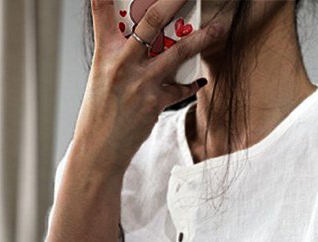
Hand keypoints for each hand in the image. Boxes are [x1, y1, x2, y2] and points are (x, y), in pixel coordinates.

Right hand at [74, 0, 222, 177]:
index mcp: (105, 52)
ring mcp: (141, 82)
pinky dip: (192, 83)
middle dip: (174, 0)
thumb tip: (144, 40)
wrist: (99, 150)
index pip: (102, 10)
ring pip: (178, 51)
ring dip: (202, 39)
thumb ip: (121, 54)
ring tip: (218, 30)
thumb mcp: (101, 77)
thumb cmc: (100, 114)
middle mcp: (122, 63)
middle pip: (152, 20)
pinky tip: (200, 80)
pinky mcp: (155, 103)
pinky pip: (182, 87)